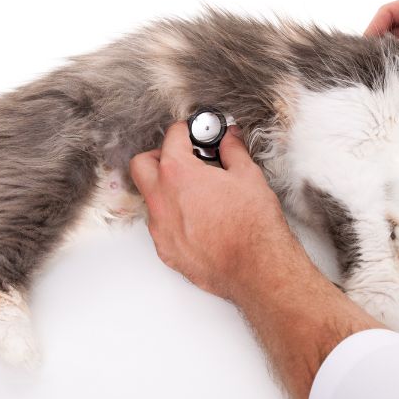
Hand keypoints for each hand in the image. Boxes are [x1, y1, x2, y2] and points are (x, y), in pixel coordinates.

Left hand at [129, 122, 300, 302]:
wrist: (256, 267)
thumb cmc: (252, 224)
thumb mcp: (248, 175)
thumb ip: (233, 150)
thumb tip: (229, 139)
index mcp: (178, 173)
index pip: (171, 137)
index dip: (187, 131)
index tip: (196, 134)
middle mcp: (161, 199)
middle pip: (142, 165)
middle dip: (160, 156)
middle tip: (185, 159)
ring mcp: (160, 228)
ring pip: (151, 199)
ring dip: (167, 190)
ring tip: (198, 194)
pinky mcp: (166, 251)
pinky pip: (161, 227)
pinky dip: (174, 218)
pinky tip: (200, 220)